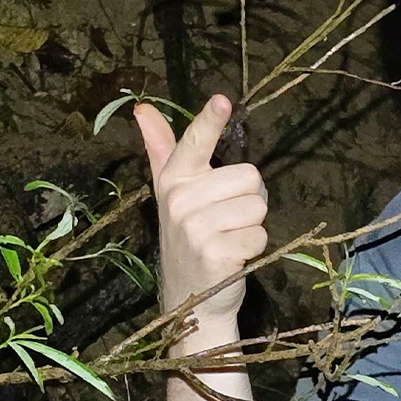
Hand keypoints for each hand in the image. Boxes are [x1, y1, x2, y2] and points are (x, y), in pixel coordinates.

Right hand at [134, 94, 267, 326]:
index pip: (194, 143)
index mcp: (173, 180)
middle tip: (226, 220)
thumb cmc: (189, 239)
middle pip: (249, 176)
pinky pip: (259, 235)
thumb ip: (161, 149)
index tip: (222, 100)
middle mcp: (179, 200)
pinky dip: (253, 249)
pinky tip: (232, 258)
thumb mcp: (171, 193)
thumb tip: (141, 109)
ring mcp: (195, 228)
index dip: (210, 121)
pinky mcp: (214, 253)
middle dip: (247, 199)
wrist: (190, 300)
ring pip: (257, 206)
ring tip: (228, 239)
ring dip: (251, 226)